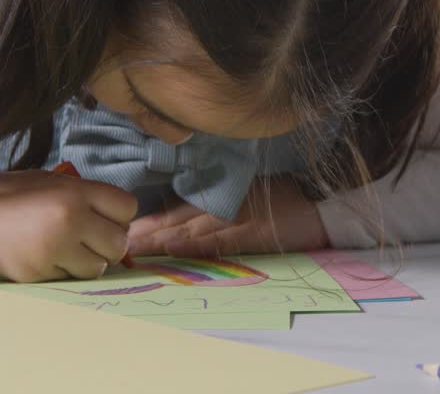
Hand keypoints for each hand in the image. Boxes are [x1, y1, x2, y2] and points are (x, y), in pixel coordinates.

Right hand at [0, 170, 138, 281]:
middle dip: (109, 243)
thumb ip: (87, 198)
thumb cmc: (14, 197)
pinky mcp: (42, 273)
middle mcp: (70, 220)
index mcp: (75, 192)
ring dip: (89, 261)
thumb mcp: (53, 183)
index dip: (119, 215)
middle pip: (119, 242)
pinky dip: (65, 271)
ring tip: (69, 249)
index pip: (128, 207)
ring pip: (99, 266)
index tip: (106, 217)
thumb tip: (118, 220)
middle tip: (90, 238)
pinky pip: (71, 278)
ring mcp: (55, 249)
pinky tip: (48, 257)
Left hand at [126, 176, 329, 257]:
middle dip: (146, 231)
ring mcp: (237, 219)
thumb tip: (182, 211)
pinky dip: (194, 244)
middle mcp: (223, 206)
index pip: (177, 209)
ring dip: (160, 239)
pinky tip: (174, 248)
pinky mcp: (253, 234)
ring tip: (133, 247)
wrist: (323, 203)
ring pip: (190, 229)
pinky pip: (218, 241)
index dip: (151, 220)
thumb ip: (218, 199)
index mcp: (221, 196)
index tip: (125, 228)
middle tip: (116, 241)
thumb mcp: (248, 190)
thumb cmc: (287, 194)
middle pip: (176, 219)